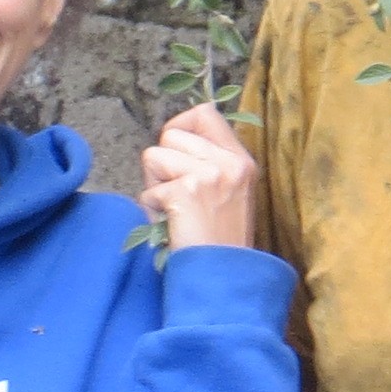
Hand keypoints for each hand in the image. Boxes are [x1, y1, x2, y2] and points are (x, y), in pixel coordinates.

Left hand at [139, 103, 259, 251]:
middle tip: (176, 194)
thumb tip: (173, 138)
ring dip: (154, 184)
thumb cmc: (220, 241)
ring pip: (154, 155)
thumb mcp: (230, 192)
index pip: (205, 113)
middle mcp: (229, 162)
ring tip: (174, 209)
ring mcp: (210, 175)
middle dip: (162, 162)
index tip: (176, 152)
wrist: (225, 278)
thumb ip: (210, 161)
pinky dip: (152, 208)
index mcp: (241, 159)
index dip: (181, 126)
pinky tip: (171, 224)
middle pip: (171, 134)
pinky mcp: (187, 192)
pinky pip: (149, 189)